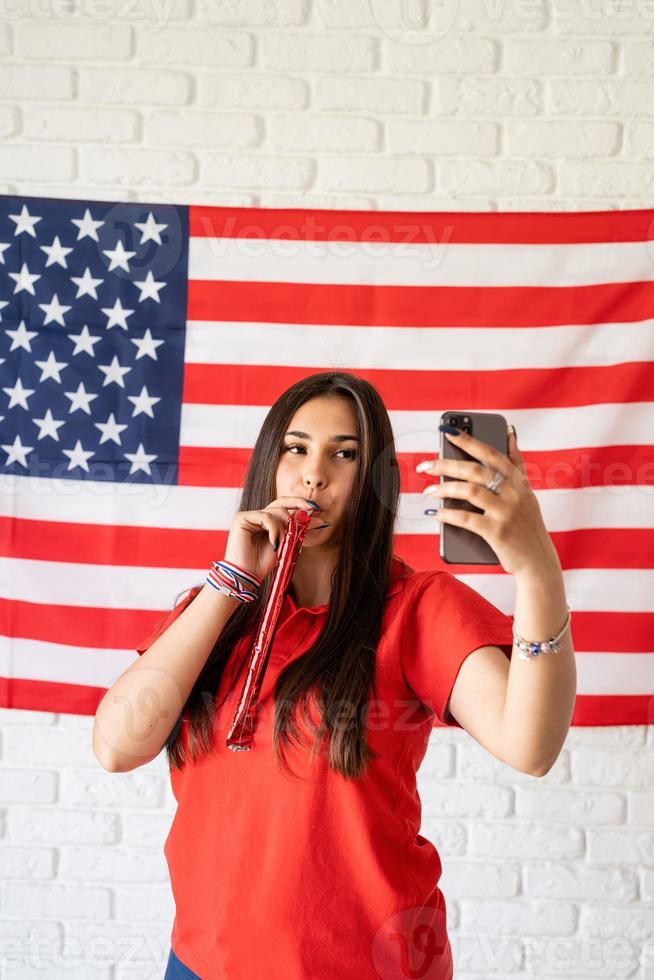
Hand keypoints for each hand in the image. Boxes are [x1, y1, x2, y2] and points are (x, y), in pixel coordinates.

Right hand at [224, 496, 326, 582]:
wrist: (247, 576)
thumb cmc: (262, 563)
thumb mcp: (287, 544)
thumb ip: (299, 531)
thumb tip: (321, 521)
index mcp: (268, 521)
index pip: (285, 506)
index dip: (300, 503)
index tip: (317, 507)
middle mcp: (258, 515)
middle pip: (281, 502)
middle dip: (299, 504)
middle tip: (313, 508)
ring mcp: (250, 516)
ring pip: (276, 511)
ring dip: (285, 528)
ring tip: (284, 543)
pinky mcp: (242, 518)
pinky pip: (266, 517)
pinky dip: (274, 530)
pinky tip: (274, 543)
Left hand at [417, 427, 559, 576]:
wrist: (538, 561)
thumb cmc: (527, 526)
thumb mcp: (527, 493)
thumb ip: (517, 465)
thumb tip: (509, 434)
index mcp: (519, 482)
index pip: (492, 454)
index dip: (470, 441)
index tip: (449, 431)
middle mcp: (514, 494)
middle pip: (475, 471)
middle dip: (446, 465)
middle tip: (426, 465)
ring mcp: (506, 512)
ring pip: (469, 491)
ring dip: (444, 488)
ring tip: (428, 489)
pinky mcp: (497, 532)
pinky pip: (466, 519)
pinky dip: (448, 514)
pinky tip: (436, 514)